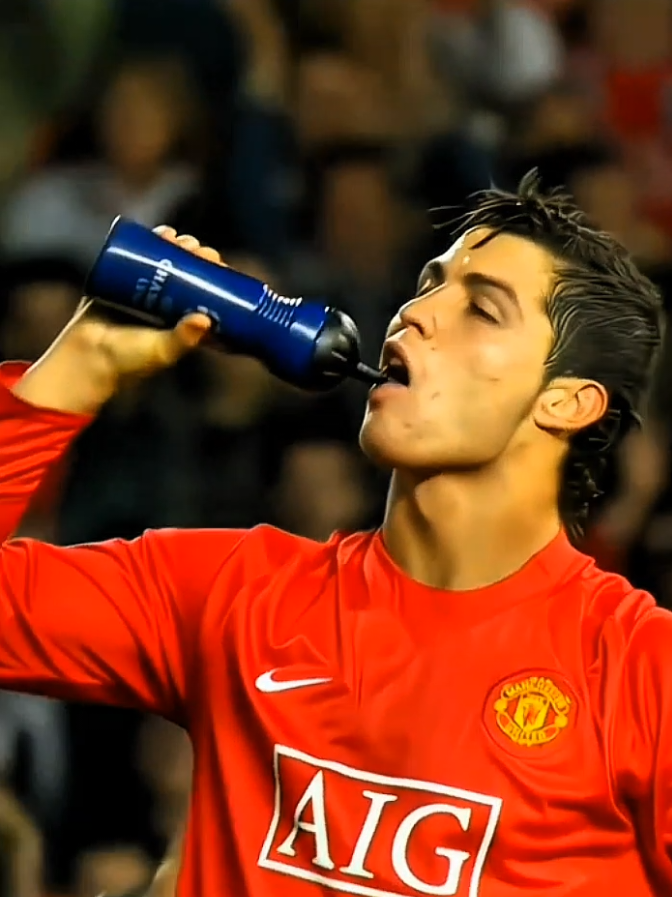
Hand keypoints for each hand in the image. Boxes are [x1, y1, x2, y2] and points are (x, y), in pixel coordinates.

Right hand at [13, 228, 222, 414]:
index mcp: (179, 321)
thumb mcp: (163, 351)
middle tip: (198, 249)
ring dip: (174, 246)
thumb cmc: (128, 361)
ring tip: (179, 238)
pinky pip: (136, 258)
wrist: (86, 358)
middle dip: (193, 257)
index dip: (212, 277)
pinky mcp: (119, 282)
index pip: (203, 293)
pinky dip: (149, 242)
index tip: (218, 263)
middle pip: (185, 273)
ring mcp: (142, 292)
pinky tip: (162, 232)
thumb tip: (205, 320)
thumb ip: (182, 339)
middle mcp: (163, 304)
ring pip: (163, 262)